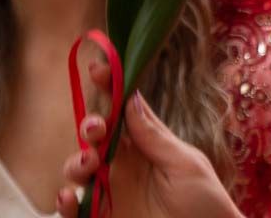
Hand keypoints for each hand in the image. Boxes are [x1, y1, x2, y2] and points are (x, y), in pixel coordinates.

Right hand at [57, 83, 241, 217]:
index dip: (108, 89)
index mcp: (146, 146)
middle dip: (89, 127)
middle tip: (97, 129)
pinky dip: (64, 203)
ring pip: (77, 171)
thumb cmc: (205, 203)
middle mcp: (123, 167)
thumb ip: (154, 137)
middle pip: (94, 139)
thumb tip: (131, 99)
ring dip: (75, 162)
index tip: (98, 68)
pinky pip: (72, 211)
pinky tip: (69, 197)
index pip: (122, 113)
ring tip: (89, 164)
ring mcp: (109, 193)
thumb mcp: (185, 164)